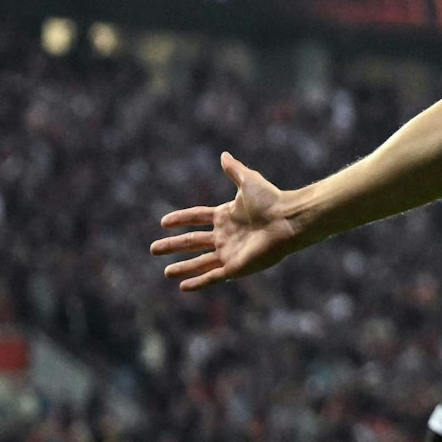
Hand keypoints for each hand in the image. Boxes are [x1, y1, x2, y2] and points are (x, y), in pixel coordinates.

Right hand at [150, 152, 301, 290]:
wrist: (288, 220)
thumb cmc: (272, 200)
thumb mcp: (248, 181)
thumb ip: (234, 170)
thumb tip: (224, 155)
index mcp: (226, 216)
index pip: (197, 217)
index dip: (181, 219)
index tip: (164, 222)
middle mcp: (225, 235)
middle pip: (193, 242)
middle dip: (173, 246)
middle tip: (153, 249)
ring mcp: (230, 252)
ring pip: (200, 263)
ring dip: (183, 268)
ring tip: (166, 272)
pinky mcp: (235, 267)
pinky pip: (212, 277)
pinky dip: (198, 282)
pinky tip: (183, 287)